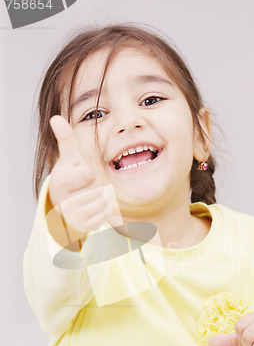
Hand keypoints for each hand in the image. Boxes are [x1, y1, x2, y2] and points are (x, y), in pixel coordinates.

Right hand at [48, 115, 113, 232]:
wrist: (65, 207)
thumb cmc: (71, 178)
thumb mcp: (68, 159)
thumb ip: (65, 139)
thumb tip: (56, 118)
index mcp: (59, 182)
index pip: (87, 174)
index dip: (88, 173)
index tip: (80, 175)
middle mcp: (64, 202)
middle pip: (98, 189)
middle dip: (96, 186)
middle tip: (85, 188)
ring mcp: (73, 217)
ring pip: (103, 202)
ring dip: (101, 198)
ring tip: (89, 197)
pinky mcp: (84, 228)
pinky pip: (106, 214)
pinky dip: (104, 210)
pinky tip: (93, 208)